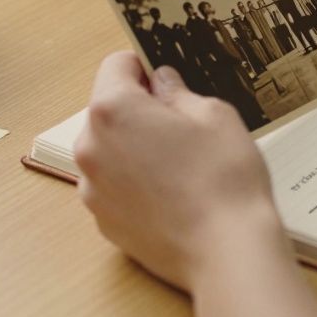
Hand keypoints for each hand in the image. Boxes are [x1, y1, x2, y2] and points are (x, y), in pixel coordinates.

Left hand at [74, 52, 284, 290]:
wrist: (225, 252)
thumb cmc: (223, 179)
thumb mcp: (213, 114)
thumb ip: (178, 92)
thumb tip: (163, 84)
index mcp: (113, 110)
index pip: (116, 66)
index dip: (144, 65)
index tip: (165, 75)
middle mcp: (91, 148)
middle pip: (108, 110)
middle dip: (138, 108)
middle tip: (181, 121)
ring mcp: (93, 188)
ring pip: (109, 149)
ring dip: (134, 145)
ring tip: (178, 161)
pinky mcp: (103, 221)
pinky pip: (113, 184)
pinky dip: (134, 180)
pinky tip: (171, 191)